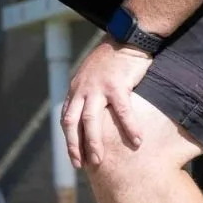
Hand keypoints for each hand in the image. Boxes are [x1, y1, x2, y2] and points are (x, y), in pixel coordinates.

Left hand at [61, 40, 152, 169]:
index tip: (74, 157)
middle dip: (74, 146)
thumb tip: (94, 117)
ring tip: (99, 160)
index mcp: (77, 89)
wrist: (127, 37)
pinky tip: (136, 141)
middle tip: (81, 165)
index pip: (67, 118)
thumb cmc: (114, 59)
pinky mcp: (116, 84)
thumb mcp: (94, 76)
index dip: (69, 139)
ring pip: (90, 120)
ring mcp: (98, 87)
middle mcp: (82, 89)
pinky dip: (128, 127)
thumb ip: (90, 94)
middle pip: (72, 122)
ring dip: (93, 142)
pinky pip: (122, 111)